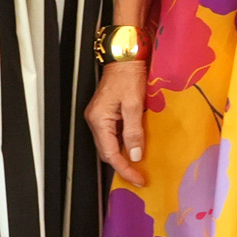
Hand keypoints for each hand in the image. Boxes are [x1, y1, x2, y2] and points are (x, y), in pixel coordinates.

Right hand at [87, 59, 149, 186]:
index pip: (110, 154)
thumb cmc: (128, 75)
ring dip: (124, 156)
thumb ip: (134, 131)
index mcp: (99, 119)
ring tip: (140, 167)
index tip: (138, 179)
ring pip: (110, 145)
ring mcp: (100, 118)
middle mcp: (95, 120)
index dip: (124, 169)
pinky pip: (114, 135)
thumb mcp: (135, 104)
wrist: (125, 58)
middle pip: (107, 152)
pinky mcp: (107, 114)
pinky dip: (124, 144)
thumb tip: (136, 154)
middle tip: (140, 177)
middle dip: (123, 166)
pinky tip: (136, 148)